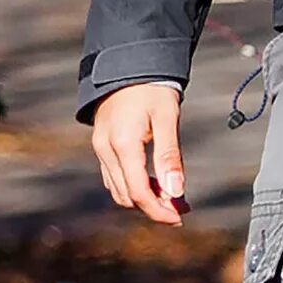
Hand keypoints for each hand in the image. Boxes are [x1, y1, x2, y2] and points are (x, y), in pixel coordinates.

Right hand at [91, 81, 188, 224]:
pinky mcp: (102, 146)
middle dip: (154, 208)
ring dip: (143, 199)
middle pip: (127, 196)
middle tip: (181, 209)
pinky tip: (155, 183)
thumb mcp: (168, 118)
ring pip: (118, 190)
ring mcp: (100, 148)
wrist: (128, 64)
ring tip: (172, 198)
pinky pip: (114, 177)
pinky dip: (134, 187)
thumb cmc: (151, 88)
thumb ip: (170, 156)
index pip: (138, 192)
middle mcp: (106, 149)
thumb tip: (176, 191)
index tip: (179, 218)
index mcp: (122, 144)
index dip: (159, 211)